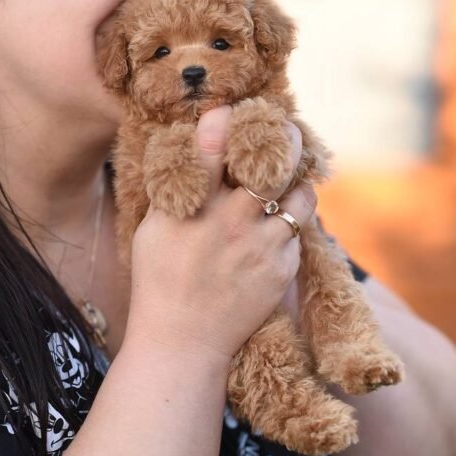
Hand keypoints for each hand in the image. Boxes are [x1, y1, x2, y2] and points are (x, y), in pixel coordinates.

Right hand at [125, 106, 315, 364]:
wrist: (182, 341)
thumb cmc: (160, 279)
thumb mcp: (155, 225)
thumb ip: (179, 184)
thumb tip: (202, 141)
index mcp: (193, 203)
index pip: (218, 141)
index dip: (230, 119)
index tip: (235, 114)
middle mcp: (230, 218)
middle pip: (275, 159)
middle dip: (286, 137)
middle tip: (286, 132)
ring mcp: (261, 245)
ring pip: (300, 194)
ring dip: (296, 183)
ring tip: (286, 182)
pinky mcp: (281, 269)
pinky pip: (297, 231)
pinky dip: (289, 222)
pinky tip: (275, 225)